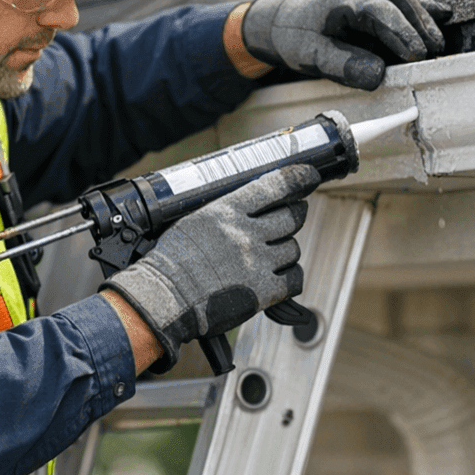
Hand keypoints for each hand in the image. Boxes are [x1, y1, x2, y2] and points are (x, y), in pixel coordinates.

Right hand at [102, 164, 319, 366]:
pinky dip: (291, 277)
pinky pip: (294, 278)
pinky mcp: (262, 292)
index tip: (309, 177)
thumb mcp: (195, 222)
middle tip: (289, 219)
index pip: (274, 186)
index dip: (298, 179)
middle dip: (294, 216)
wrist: (164, 298)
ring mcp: (256, 263)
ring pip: (293, 248)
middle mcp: (245, 234)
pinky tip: (279, 278)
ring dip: (286, 251)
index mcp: (226, 211)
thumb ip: (225, 212)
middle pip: (292, 217)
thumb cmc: (172, 262)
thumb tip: (251, 205)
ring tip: (270, 256)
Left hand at [242, 0, 452, 90]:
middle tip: (435, 49)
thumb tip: (379, 76)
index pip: (378, 12)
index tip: (417, 54)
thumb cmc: (295, 38)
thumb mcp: (311, 56)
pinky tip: (443, 14)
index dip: (400, 32)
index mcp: (340, 0)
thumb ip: (343, 65)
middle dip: (419, 23)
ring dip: (423, 17)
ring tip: (439, 41)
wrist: (280, 20)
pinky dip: (420, 8)